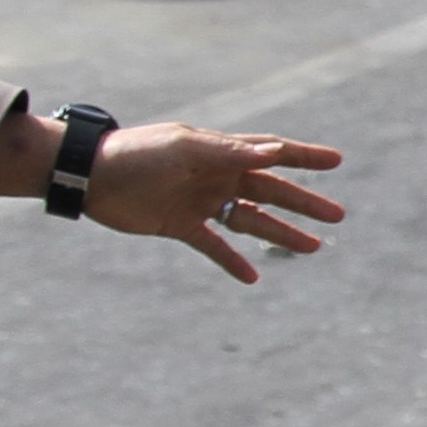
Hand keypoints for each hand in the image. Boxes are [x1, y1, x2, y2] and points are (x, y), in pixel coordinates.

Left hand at [80, 125, 349, 280]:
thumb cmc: (139, 154)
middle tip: (337, 216)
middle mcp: (216, 176)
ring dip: (281, 232)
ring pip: (250, 220)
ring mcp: (200, 202)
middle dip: (304, 203)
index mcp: (220, 152)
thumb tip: (274, 153)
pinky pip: (214, 245)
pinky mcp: (180, 225)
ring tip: (313, 248)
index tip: (336, 161)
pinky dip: (232, 261)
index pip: (272, 152)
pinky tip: (252, 277)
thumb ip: (230, 152)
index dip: (304, 156)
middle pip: (270, 190)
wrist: (90, 175)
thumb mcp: (185, 149)